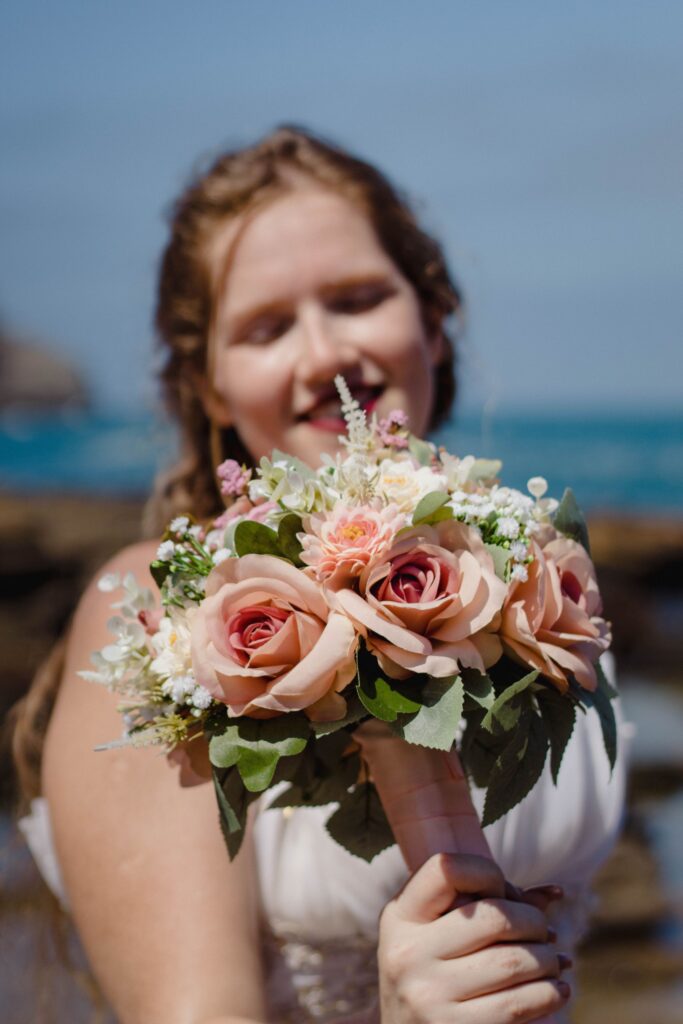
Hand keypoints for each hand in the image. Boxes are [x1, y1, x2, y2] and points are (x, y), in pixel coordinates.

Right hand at [378, 854, 570, 1023]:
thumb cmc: (434, 976)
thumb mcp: (438, 936)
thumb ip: (487, 906)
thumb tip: (557, 891)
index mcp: (400, 918)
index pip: (446, 869)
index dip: (485, 871)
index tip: (502, 890)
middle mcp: (407, 953)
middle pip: (493, 916)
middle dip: (533, 922)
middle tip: (545, 932)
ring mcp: (427, 995)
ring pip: (513, 962)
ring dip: (548, 960)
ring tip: (555, 962)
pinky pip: (517, 1005)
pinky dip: (548, 994)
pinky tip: (556, 991)